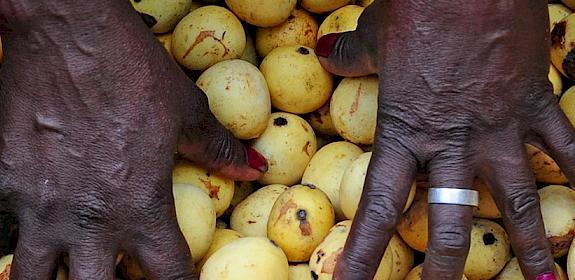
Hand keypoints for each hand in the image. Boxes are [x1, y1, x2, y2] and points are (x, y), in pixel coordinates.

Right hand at [0, 1, 265, 278]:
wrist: (67, 32)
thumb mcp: (185, 110)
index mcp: (141, 206)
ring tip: (68, 270)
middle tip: (117, 277)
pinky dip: (17, 241)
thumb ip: (217, 149)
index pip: (169, 276)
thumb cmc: (132, 70)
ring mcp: (39, 206)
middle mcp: (88, 219)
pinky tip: (31, 232)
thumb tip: (254, 169)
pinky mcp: (3, 183)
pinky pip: (3, 233)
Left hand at [317, 1, 574, 278]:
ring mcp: (498, 128)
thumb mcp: (375, 35)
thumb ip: (352, 56)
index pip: (377, 209)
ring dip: (532, 244)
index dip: (363, 256)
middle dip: (445, 269)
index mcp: (403, 131)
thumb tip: (327, 54)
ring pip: (518, 201)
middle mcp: (451, 142)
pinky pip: (568, 148)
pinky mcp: (534, 104)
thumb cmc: (420, 6)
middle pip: (448, 224)